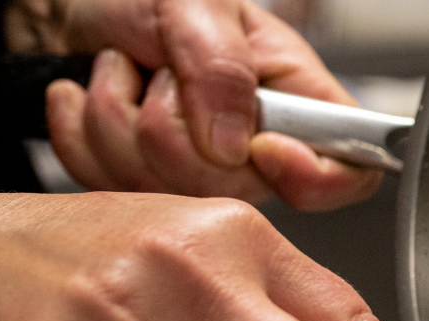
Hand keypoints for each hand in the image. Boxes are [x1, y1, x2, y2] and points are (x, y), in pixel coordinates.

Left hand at [12, 0, 382, 209]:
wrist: (79, 10)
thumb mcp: (196, 4)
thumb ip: (222, 66)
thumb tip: (234, 143)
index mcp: (298, 104)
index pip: (350, 173)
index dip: (313, 177)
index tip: (261, 148)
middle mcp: (256, 151)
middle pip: (235, 190)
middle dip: (171, 126)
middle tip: (159, 74)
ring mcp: (200, 177)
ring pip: (164, 194)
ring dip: (117, 120)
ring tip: (122, 73)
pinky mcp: (145, 189)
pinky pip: (111, 190)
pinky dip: (82, 135)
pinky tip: (92, 97)